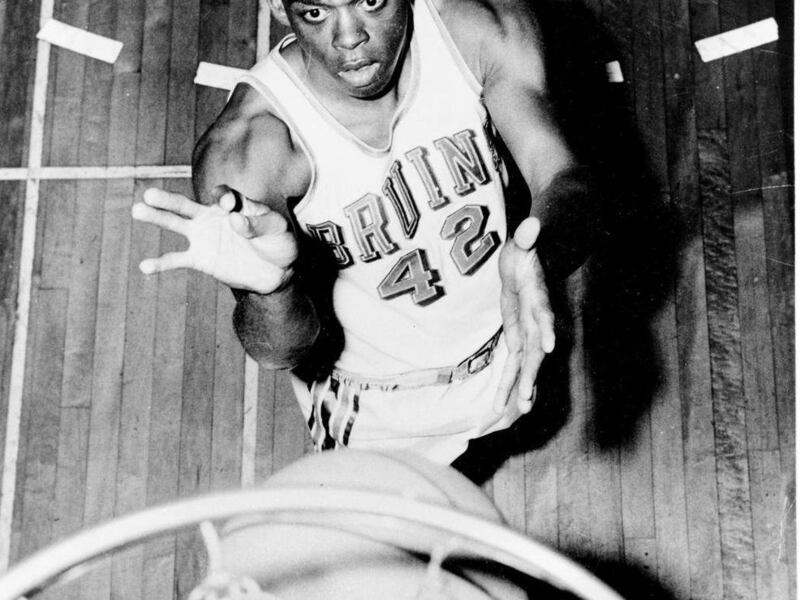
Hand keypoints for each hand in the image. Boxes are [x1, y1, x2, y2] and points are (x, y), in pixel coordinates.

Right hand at [131, 188, 297, 293]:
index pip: (222, 195)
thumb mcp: (277, 229)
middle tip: (149, 194)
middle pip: (187, 204)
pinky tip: (144, 267)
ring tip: (138, 211)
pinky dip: (161, 263)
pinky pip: (178, 259)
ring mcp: (205, 237)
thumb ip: (257, 223)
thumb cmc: (280, 243)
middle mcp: (214, 217)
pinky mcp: (201, 259)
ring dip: (157, 218)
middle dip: (169, 199)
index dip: (224, 198)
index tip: (230, 207)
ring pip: (176, 224)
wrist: (278, 272)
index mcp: (234, 205)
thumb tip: (234, 220)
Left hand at [494, 217, 554, 416]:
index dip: (546, 328)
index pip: (543, 313)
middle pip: (535, 349)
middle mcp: (536, 320)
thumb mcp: (524, 241)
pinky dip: (511, 381)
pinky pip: (515, 362)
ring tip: (516, 411)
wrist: (532, 262)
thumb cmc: (527, 250)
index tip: (549, 346)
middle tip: (526, 400)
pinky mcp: (518, 336)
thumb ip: (529, 236)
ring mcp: (528, 331)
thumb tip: (533, 222)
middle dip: (531, 375)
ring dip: (520, 386)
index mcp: (538, 298)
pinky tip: (505, 403)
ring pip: (525, 363)